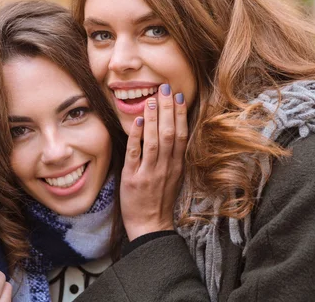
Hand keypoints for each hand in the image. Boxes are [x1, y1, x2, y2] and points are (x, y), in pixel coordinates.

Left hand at [120, 84, 186, 240]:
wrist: (150, 226)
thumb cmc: (160, 200)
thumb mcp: (173, 176)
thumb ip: (172, 155)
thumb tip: (171, 130)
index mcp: (177, 165)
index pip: (181, 135)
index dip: (180, 114)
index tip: (178, 96)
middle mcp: (166, 167)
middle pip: (169, 133)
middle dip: (167, 109)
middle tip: (165, 88)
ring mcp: (150, 173)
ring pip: (154, 141)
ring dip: (153, 119)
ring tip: (151, 100)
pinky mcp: (133, 178)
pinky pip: (135, 154)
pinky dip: (136, 137)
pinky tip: (137, 122)